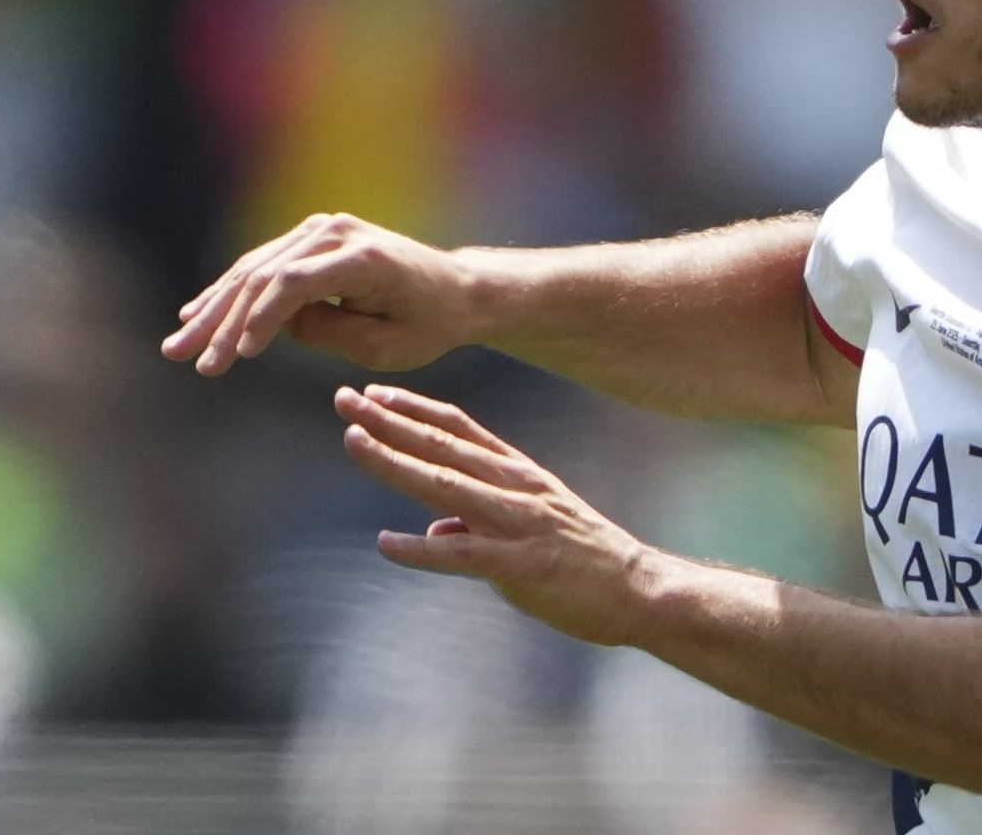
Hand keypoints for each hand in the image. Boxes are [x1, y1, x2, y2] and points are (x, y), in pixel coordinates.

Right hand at [162, 213, 478, 374]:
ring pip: (254, 270)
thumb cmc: (428, 323)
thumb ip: (329, 334)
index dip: (260, 318)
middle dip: (220, 321)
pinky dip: (230, 293)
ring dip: (214, 309)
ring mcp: (322, 230)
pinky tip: (196, 314)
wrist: (455, 290)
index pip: (294, 283)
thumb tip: (277, 325)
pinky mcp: (312, 238)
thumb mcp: (386, 346)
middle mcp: (336, 233)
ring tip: (179, 345)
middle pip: (264, 275)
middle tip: (185, 358)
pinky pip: (263, 266)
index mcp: (361, 258)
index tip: (238, 355)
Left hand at [334, 384, 657, 646]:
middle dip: (389, 421)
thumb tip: (437, 528)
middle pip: (443, 445)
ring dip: (395, 462)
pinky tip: (387, 544)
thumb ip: (482, 518)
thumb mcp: (533, 524)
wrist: (637, 587)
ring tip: (353, 441)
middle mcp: (516, 487)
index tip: (372, 393)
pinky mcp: (521, 564)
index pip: (458, 428)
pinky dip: (421, 550)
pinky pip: (463, 555)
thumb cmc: (583, 559)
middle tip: (343, 398)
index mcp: (518, 472)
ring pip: (444, 485)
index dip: (413, 408)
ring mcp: (518, 523)